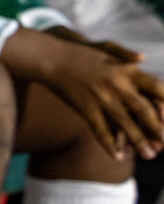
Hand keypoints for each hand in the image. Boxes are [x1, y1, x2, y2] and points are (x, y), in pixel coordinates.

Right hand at [3, 27, 163, 158]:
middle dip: (158, 130)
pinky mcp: (86, 108)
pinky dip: (109, 144)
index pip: (157, 88)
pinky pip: (101, 130)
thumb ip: (126, 54)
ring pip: (126, 125)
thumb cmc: (79, 52)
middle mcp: (118, 86)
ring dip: (139, 142)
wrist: (50, 56)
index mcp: (127, 71)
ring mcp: (102, 98)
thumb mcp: (105, 47)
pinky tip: (117, 156)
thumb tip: (143, 58)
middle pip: (144, 111)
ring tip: (150, 155)